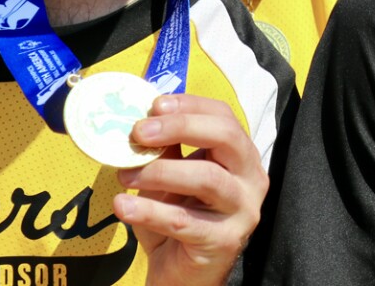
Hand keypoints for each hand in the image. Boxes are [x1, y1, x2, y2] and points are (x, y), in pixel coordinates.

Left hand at [112, 94, 267, 285]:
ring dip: (160, 171)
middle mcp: (251, 177)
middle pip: (226, 137)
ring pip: (206, 178)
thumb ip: (168, 150)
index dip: (190, 105)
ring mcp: (243, 209)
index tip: (155, 105)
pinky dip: (149, 211)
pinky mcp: (225, 241)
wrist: (184, 275)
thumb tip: (143, 118)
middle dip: (181, 127)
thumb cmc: (181, 218)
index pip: (224, 117)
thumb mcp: (173, 177)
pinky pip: (184, 221)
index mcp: (242, 155)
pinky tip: (122, 206)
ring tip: (125, 174)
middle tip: (139, 131)